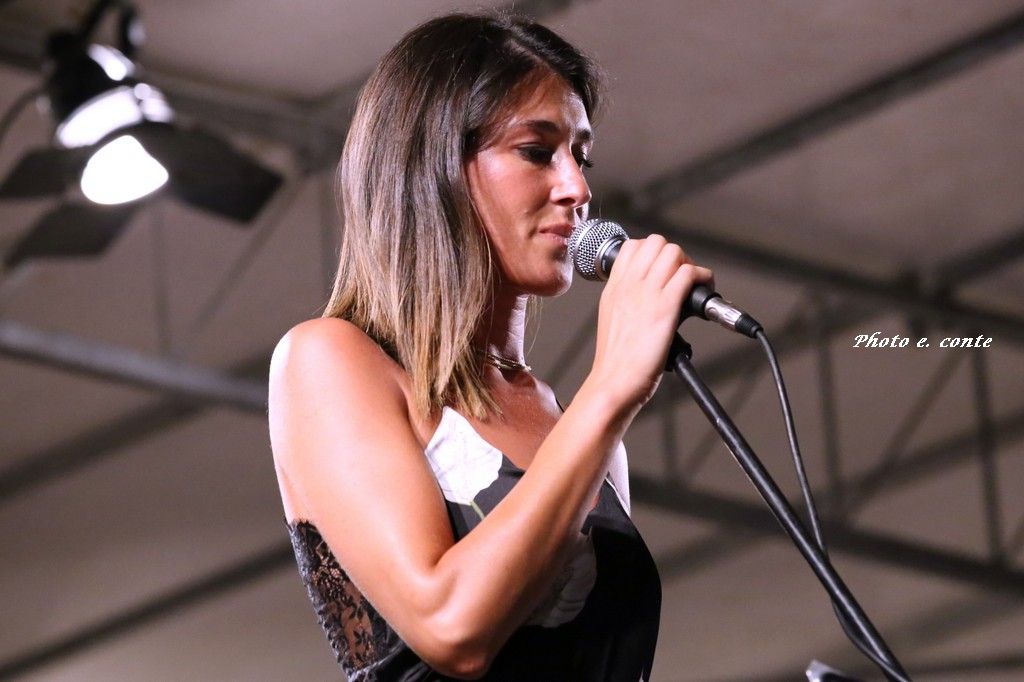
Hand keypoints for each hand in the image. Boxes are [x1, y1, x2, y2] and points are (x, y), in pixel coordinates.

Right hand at [588, 234, 712, 410]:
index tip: (663, 271)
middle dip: (675, 256)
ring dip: (690, 265)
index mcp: (614, 287)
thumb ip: (626, 301)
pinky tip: (703, 293)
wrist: (614, 382)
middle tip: (681, 278)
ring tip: (694, 286)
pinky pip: (688, 275)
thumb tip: (645, 296)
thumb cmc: (616, 361)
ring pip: (674, 253)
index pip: (633, 246)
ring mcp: (647, 294)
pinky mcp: (665, 308)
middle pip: (657, 243)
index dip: (653, 253)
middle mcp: (629, 285)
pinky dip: (702, 278)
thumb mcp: (611, 320)